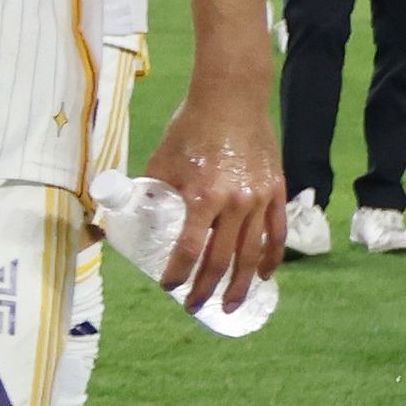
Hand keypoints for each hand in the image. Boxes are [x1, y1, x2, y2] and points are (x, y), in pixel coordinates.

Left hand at [134, 78, 287, 318]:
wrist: (231, 98)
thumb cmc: (191, 127)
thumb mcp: (162, 161)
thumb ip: (152, 191)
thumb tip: (128, 216)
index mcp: (203, 196)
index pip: (189, 250)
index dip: (177, 274)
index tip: (167, 288)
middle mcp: (235, 203)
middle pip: (221, 260)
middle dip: (206, 289)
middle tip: (195, 307)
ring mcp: (260, 199)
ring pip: (252, 253)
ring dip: (240, 284)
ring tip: (230, 305)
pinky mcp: (277, 191)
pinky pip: (276, 232)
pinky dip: (271, 258)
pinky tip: (264, 276)